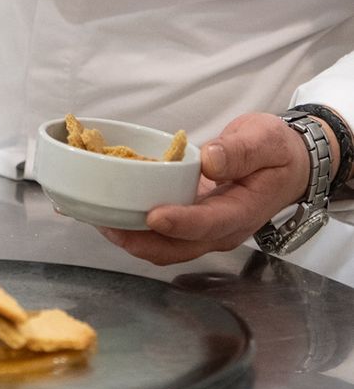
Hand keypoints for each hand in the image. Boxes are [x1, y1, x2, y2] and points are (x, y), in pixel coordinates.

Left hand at [99, 113, 314, 265]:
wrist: (288, 165)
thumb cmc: (276, 151)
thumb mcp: (265, 140)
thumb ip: (240, 151)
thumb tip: (211, 160)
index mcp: (242, 211)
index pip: (208, 224)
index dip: (180, 223)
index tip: (153, 215)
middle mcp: (221, 229)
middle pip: (178, 248)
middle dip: (141, 241)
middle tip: (107, 223)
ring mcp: (204, 229)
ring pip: (165, 247)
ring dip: (132, 239)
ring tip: (100, 219)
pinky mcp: (191, 222)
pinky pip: (161, 235)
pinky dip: (135, 228)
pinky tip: (111, 211)